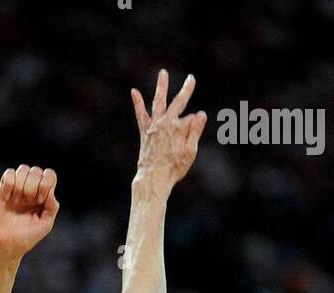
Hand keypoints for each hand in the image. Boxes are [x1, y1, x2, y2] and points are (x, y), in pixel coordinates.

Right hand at [0, 165, 59, 257]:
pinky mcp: (3, 190)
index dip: (46, 183)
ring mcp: (17, 189)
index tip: (40, 200)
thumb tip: (50, 190)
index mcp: (43, 196)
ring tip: (18, 199)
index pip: (49, 175)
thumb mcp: (45, 225)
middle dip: (34, 185)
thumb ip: (52, 207)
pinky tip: (7, 197)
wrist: (5, 246)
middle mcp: (31, 190)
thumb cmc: (26, 238)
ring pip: (23, 169)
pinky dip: (9, 183)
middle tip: (30, 200)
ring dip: (22, 183)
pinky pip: (8, 173)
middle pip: (36, 170)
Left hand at [131, 71, 206, 197]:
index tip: (191, 137)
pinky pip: (141, 115)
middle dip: (186, 90)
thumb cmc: (173, 168)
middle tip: (191, 79)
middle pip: (178, 102)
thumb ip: (195, 131)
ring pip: (159, 102)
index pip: (192, 119)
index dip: (194, 128)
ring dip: (161, 87)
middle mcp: (166, 123)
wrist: (153, 179)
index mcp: (179, 128)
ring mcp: (154, 126)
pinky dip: (138, 103)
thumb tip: (200, 113)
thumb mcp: (190, 152)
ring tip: (163, 74)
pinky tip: (133, 91)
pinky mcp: (145, 131)